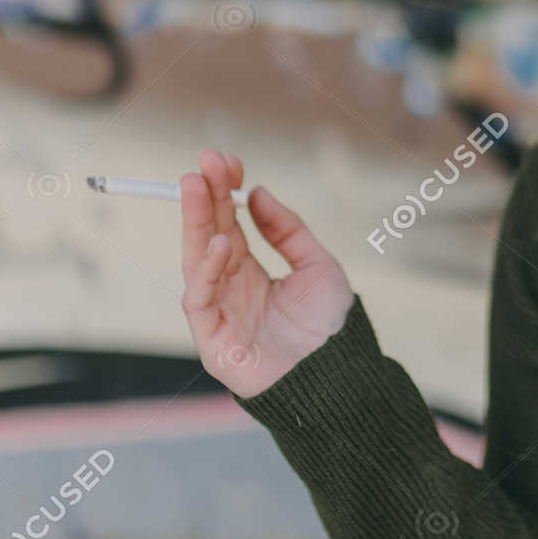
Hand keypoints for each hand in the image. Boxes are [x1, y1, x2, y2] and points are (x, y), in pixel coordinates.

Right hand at [179, 149, 355, 398]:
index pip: (229, 225)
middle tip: (202, 162)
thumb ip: (288, 230)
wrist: (341, 377)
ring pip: (197, 261)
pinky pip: (200, 301)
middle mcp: (231, 290)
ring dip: (197, 223)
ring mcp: (220, 314)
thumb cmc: (332, 328)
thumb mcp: (318, 265)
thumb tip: (256, 192)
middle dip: (203, 198)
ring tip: (198, 188)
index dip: (223, 193)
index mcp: (252, 274)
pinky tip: (220, 243)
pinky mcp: (213, 341)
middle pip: (208, 236)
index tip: (225, 161)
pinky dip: (206, 271)